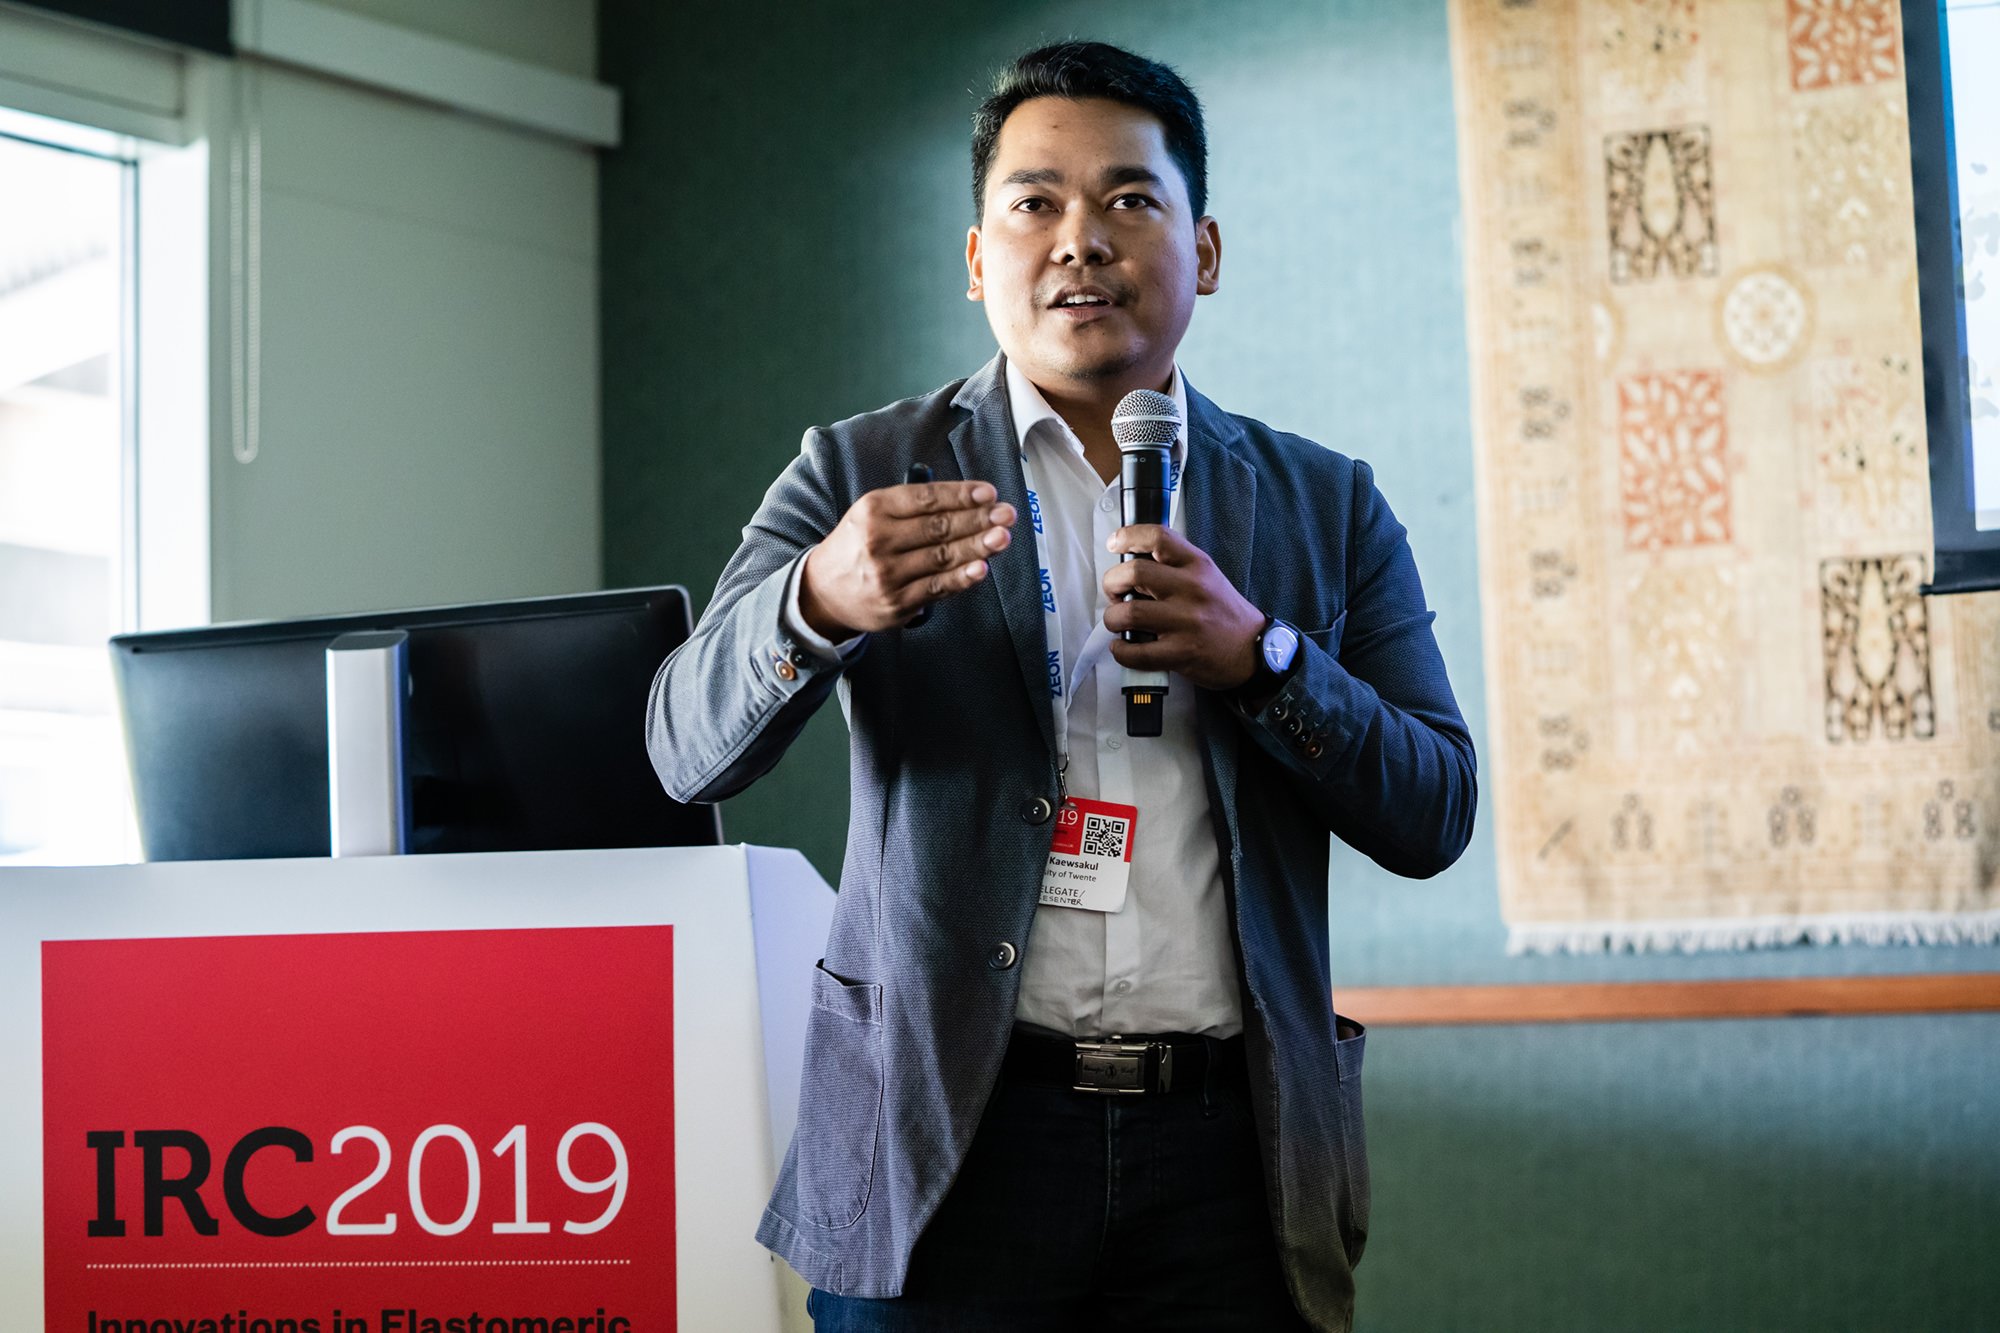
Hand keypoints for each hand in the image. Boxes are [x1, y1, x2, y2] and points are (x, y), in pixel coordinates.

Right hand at [800, 480, 1014, 635]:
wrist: (823, 592)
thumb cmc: (857, 546)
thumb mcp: (871, 514)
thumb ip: (912, 506)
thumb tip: (967, 502)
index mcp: (874, 509)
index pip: (926, 499)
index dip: (961, 495)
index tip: (989, 493)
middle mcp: (879, 540)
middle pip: (939, 527)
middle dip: (978, 519)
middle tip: (1007, 513)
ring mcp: (888, 574)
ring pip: (942, 557)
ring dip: (978, 546)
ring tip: (1003, 537)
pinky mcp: (897, 603)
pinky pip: (937, 588)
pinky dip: (961, 578)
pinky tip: (981, 568)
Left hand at [1102, 525, 1264, 690]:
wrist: (1251, 650)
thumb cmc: (1223, 613)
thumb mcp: (1207, 576)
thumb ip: (1174, 565)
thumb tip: (1130, 560)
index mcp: (1198, 566)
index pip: (1158, 537)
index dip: (1128, 537)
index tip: (1114, 543)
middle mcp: (1193, 590)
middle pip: (1134, 573)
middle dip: (1112, 583)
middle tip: (1114, 593)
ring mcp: (1187, 622)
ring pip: (1128, 613)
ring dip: (1113, 618)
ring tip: (1119, 621)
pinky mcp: (1181, 653)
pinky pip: (1136, 652)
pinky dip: (1121, 650)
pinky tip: (1125, 646)